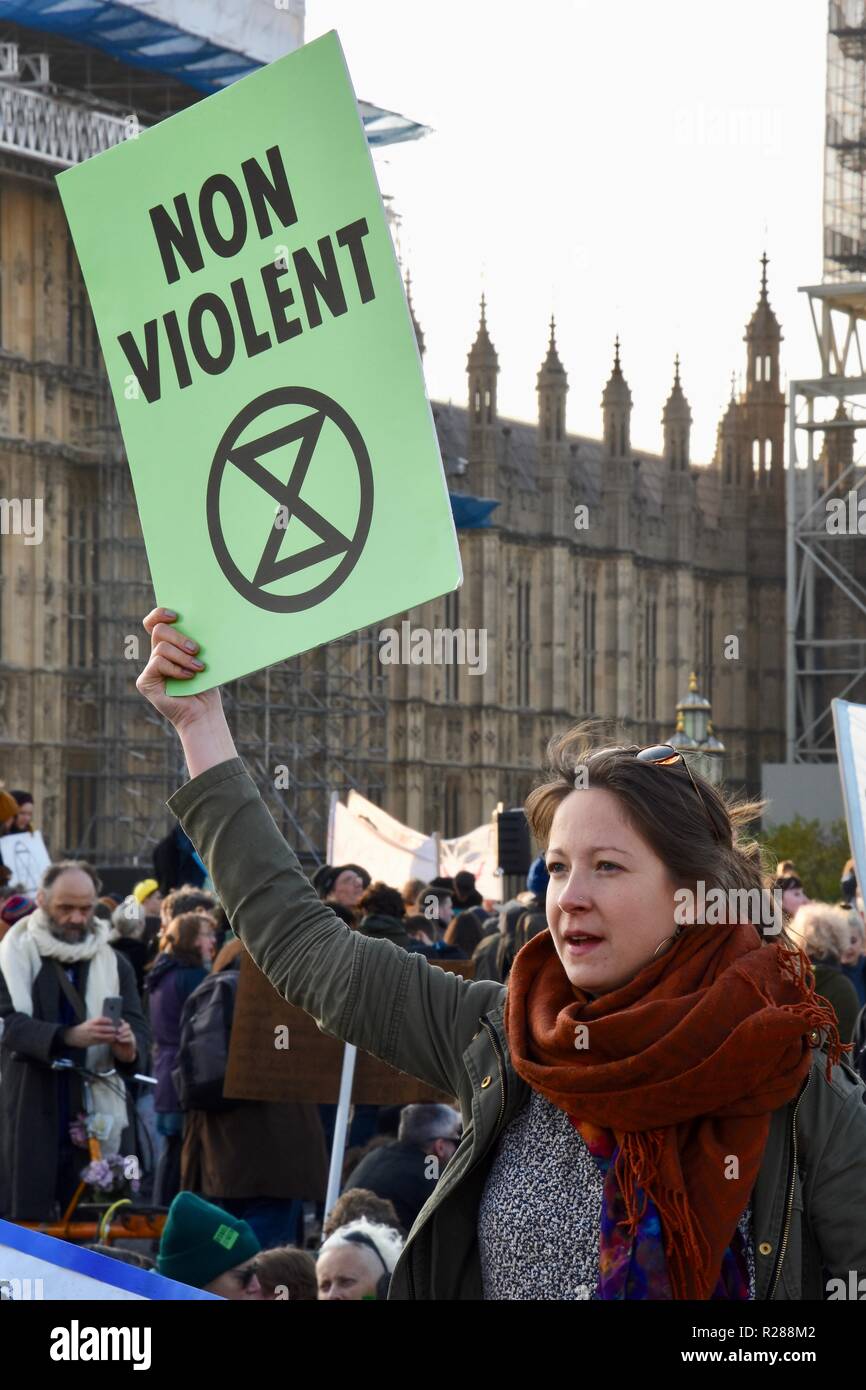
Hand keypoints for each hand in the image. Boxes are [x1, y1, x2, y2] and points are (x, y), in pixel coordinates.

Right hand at [62, 1017, 120, 1049]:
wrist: (73, 1036)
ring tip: (115, 1035)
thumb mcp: (89, 1022)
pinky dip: (108, 1041)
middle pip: (104, 1028)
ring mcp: (92, 1036)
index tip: (112, 1021)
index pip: (101, 1020)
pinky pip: (102, 1041)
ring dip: (111, 1036)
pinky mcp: (93, 1042)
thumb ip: (97, 1022)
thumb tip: (109, 1021)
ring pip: (104, 1036)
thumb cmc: (83, 1028)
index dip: (108, 1020)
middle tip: (116, 1029)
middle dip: (112, 1029)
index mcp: (91, 1022)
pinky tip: (111, 1040)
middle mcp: (92, 1029)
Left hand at [111, 1020, 136, 1063]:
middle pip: (127, 1025)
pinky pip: (129, 1038)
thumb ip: (111, 1036)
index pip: (123, 1023)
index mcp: (123, 1030)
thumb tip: (105, 1031)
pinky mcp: (132, 1042)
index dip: (120, 1021)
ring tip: (117, 1037)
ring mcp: (130, 1036)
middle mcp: (127, 1032)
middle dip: (122, 1027)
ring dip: (123, 1034)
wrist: (124, 1055)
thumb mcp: (113, 1040)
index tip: (116, 1021)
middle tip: (117, 1030)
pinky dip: (124, 1039)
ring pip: (129, 1031)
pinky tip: (119, 1040)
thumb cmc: (118, 1047)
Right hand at [136, 607, 221, 731]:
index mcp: (169, 646)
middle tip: (195, 649)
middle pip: (158, 630)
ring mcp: (149, 669)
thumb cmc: (207, 685)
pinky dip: (176, 669)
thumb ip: (194, 640)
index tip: (176, 614)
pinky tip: (189, 677)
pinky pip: (158, 663)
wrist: (204, 713)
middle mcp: (156, 655)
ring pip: (161, 647)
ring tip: (198, 667)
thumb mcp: (203, 658)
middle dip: (178, 637)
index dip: (160, 614)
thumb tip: (198, 620)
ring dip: (182, 656)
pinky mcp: (146, 682)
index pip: (154, 622)